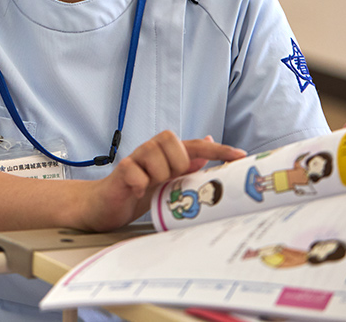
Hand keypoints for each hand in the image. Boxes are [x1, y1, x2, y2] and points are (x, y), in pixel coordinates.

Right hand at [86, 131, 245, 231]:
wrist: (105, 204)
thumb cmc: (137, 190)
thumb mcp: (168, 179)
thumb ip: (187, 163)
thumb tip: (209, 142)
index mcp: (166, 154)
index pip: (196, 145)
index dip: (218, 149)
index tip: (240, 155)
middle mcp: (151, 151)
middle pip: (172, 141)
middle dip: (176, 162)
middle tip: (168, 179)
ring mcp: (135, 159)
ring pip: (154, 155)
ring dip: (157, 174)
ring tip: (152, 186)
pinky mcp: (121, 172)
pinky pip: (136, 172)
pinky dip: (140, 183)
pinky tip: (139, 191)